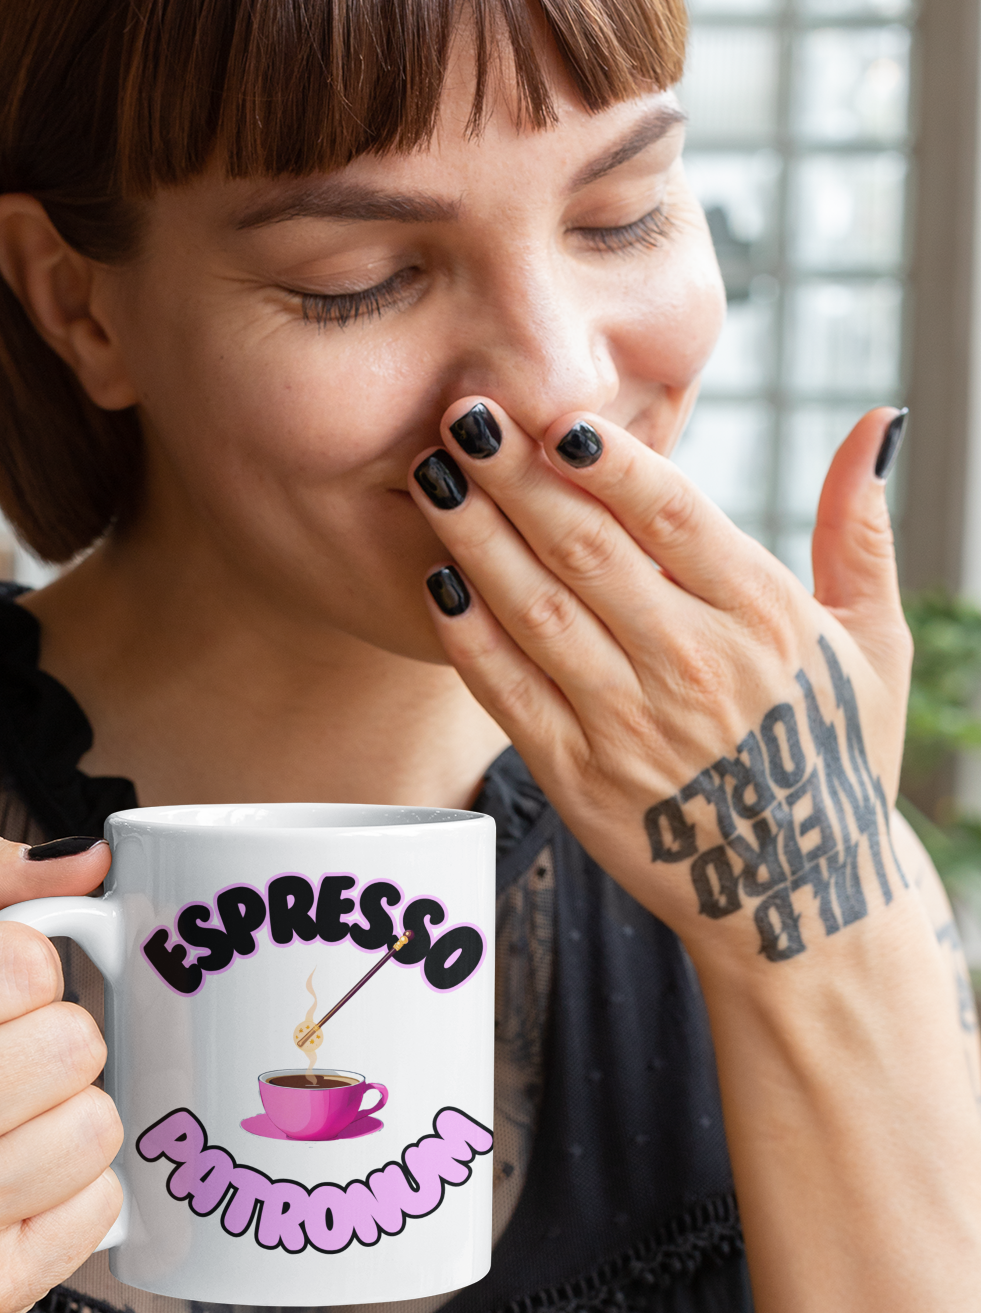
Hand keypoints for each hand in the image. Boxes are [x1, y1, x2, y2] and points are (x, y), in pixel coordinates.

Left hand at [411, 401, 914, 975]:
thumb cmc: (836, 756)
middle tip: (463, 414)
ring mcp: (630, 724)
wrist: (801, 900)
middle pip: (587, 548)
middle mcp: (695, 664)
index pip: (672, 514)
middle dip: (515, 473)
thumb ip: (860, 529)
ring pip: (537, 609)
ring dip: (476, 536)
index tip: (557, 413)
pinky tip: (438, 581)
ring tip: (432, 475)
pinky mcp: (579, 777)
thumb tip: (880, 420)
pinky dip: (469, 635)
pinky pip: (510, 691)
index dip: (608, 459)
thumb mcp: (873, 643)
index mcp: (765, 616)